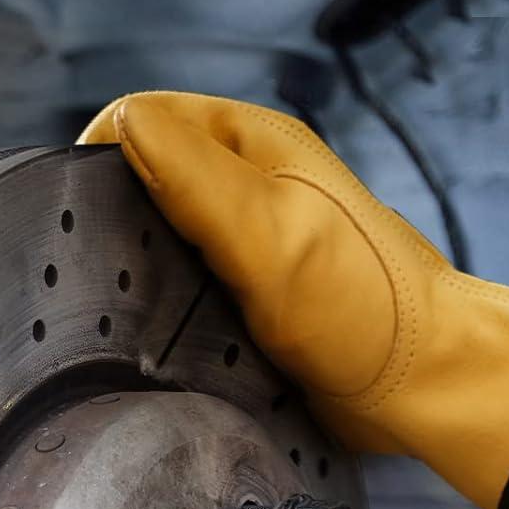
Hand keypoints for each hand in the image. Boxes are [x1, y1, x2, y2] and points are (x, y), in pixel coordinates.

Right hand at [81, 93, 508, 508]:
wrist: (420, 388)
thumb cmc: (366, 307)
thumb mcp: (271, 232)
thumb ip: (196, 178)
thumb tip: (126, 127)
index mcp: (255, 143)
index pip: (146, 120)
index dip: (106, 158)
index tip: (88, 216)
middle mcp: (250, 185)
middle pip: (148, 179)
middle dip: (118, 216)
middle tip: (107, 270)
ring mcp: (250, 244)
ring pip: (164, 239)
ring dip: (141, 269)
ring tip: (132, 306)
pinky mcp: (249, 299)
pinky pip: (188, 292)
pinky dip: (168, 309)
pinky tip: (166, 335)